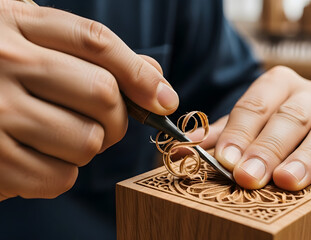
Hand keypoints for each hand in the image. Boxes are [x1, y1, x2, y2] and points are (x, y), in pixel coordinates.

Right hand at [0, 0, 178, 200]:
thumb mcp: (31, 39)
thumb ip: (90, 51)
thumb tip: (155, 79)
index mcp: (17, 25)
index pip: (96, 41)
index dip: (139, 74)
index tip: (164, 100)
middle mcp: (5, 63)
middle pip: (102, 94)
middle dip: (116, 117)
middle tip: (101, 121)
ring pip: (87, 141)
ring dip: (87, 146)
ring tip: (60, 136)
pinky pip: (59, 177)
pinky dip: (61, 174)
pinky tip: (39, 156)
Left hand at [195, 66, 310, 189]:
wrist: (308, 124)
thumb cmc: (271, 127)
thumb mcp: (244, 128)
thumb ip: (219, 138)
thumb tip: (182, 150)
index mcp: (279, 83)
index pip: (256, 106)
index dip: (239, 133)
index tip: (225, 160)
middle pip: (289, 118)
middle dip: (267, 149)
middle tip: (249, 176)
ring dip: (305, 158)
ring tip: (287, 181)